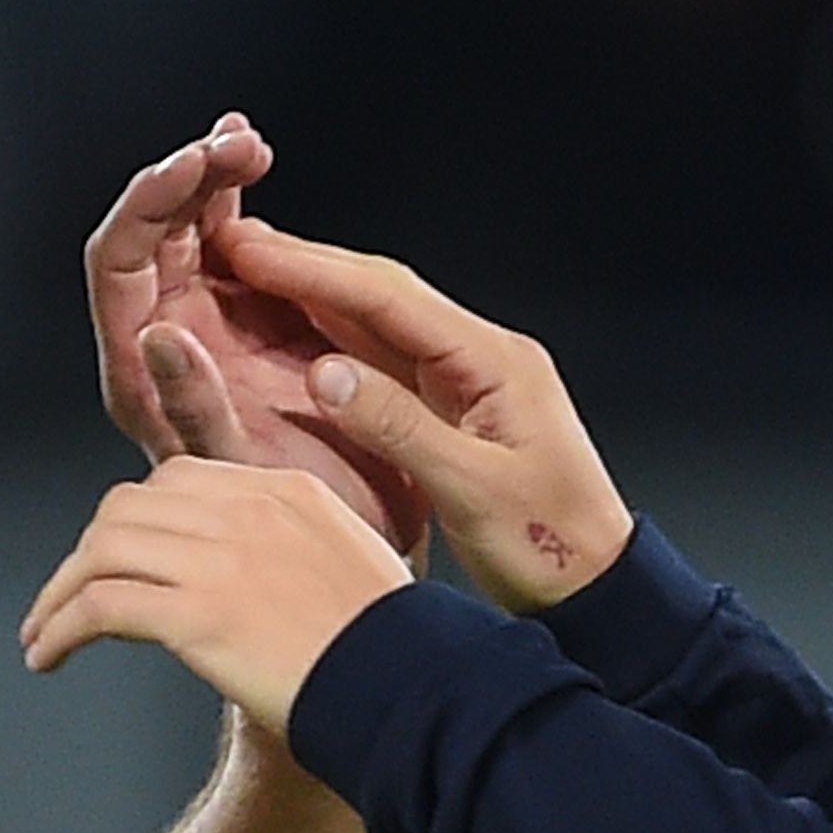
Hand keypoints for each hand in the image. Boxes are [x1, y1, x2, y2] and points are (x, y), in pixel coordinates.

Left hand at [18, 459, 417, 735]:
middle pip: (128, 507)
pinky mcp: (198, 614)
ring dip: (59, 595)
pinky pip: (100, 606)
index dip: (133, 520)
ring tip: (44, 636)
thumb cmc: (392, 657)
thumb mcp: (356, 572)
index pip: (179, 479)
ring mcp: (221, 559)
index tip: (114, 558)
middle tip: (69, 600)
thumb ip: (298, 556)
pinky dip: (61, 629)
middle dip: (88, 554)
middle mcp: (248, 512)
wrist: (410, 693)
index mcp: (287, 491)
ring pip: (101, 551)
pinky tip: (50, 657)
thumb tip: (257, 588)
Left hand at [82, 114, 428, 552]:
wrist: (341, 565)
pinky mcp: (247, 327)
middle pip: (148, 233)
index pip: (117, 264)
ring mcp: (203, 332)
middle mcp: (161, 348)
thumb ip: (193, 411)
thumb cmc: (286, 543)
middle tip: (238, 144)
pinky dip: (237, 202)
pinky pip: (230, 250)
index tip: (198, 166)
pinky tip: (253, 165)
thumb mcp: (238, 480)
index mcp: (141, 379)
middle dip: (188, 177)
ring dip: (214, 179)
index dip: (150, 204)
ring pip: (188, 234)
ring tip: (248, 144)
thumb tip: (158, 336)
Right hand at [207, 219, 631, 613]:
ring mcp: (469, 382)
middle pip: (383, 295)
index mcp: (495, 362)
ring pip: (381, 323)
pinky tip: (298, 333)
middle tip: (236, 245)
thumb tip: (325, 375)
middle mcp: (483, 357)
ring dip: (317, 297)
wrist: (597, 586)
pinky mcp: (457, 410)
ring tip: (251, 274)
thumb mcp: (474, 491)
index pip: (390, 298)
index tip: (252, 251)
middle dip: (308, 267)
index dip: (314, 270)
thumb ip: (400, 428)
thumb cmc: (552, 546)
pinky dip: (337, 341)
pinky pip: (387, 361)